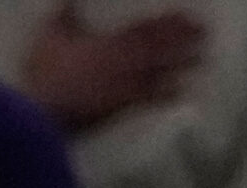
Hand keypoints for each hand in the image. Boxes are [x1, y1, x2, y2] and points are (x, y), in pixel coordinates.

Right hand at [22, 2, 205, 131]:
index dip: (167, 23)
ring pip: (162, 71)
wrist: (41, 111)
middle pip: (162, 48)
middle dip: (184, 40)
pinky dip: (168, 95)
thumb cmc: (46, 73)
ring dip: (183, 64)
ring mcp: (126, 86)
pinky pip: (151, 99)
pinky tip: (181, 92)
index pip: (146, 29)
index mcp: (112, 43)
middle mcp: (126, 62)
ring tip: (201, 58)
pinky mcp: (121, 107)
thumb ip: (63, 16)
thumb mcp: (49, 37)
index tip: (185, 16)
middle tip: (205, 34)